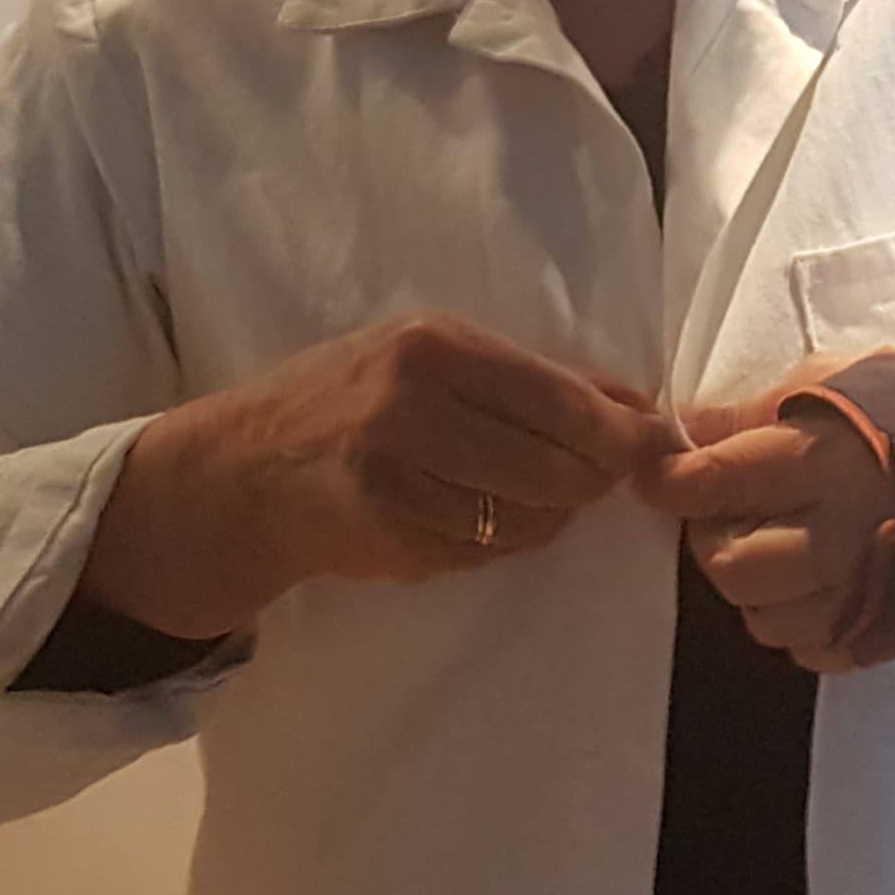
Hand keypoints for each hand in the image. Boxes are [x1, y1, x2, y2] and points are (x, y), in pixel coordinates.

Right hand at [79, 314, 676, 639]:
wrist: (240, 470)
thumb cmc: (345, 402)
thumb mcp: (427, 360)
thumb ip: (527, 379)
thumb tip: (636, 405)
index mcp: (434, 343)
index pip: (563, 396)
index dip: (622, 432)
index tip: (654, 446)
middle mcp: (413, 401)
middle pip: (558, 463)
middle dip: (591, 482)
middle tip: (595, 484)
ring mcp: (396, 472)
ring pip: (528, 515)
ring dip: (546, 518)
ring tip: (523, 499)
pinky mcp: (385, 533)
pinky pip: (484, 550)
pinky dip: (498, 546)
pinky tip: (471, 522)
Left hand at [642, 361, 894, 671]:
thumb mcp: (834, 385)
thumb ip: (755, 413)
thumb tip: (685, 432)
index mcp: (825, 463)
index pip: (716, 483)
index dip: (673, 483)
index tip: (658, 478)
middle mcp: (842, 536)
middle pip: (732, 568)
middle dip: (714, 543)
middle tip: (726, 518)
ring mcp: (866, 593)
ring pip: (765, 621)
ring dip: (755, 589)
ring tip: (776, 551)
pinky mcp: (888, 632)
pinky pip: (811, 653)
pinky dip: (799, 625)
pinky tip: (813, 587)